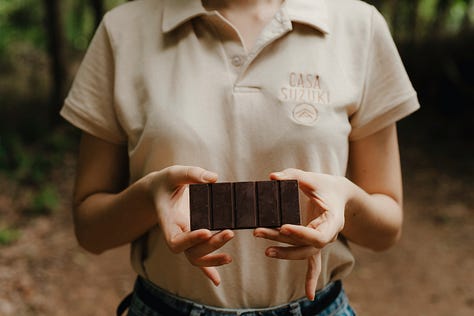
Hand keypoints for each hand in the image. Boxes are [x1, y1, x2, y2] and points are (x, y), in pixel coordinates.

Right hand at [148, 165, 233, 285]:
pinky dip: (207, 271)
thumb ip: (192, 174)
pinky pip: (198, 258)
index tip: (206, 231)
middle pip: (190, 251)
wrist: (159, 190)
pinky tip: (217, 281)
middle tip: (229, 232)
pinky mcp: (193, 238)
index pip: (175, 239)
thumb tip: (213, 178)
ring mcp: (185, 237)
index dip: (190, 240)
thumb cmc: (167, 182)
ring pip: (195, 258)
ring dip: (212, 260)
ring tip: (229, 258)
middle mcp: (176, 233)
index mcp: (168, 221)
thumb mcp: (175, 173)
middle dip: (210, 246)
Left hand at [254, 168, 350, 299]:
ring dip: (284, 253)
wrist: (341, 193)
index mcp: (332, 221)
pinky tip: (309, 296)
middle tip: (259, 232)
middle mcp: (328, 235)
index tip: (283, 227)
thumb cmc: (326, 185)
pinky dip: (311, 278)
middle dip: (282, 242)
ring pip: (304, 253)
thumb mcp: (312, 178)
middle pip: (305, 246)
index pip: (317, 235)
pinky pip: (313, 263)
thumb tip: (272, 178)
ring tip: (265, 250)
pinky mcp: (314, 243)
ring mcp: (322, 241)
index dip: (300, 233)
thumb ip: (293, 176)